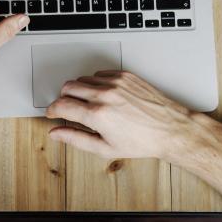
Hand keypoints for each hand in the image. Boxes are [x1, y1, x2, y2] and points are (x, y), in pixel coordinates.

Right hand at [45, 70, 197, 160]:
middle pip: (68, 87)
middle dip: (63, 98)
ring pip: (83, 79)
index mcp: (97, 115)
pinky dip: (96, 83)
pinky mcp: (125, 75)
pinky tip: (103, 95)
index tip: (52, 113)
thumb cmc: (142, 141)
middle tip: (69, 108)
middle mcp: (105, 95)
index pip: (61, 105)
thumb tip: (56, 133)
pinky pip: (99, 73)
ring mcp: (115, 82)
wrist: (170, 129)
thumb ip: (75, 139)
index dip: (51, 110)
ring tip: (89, 104)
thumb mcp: (105, 148)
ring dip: (80, 90)